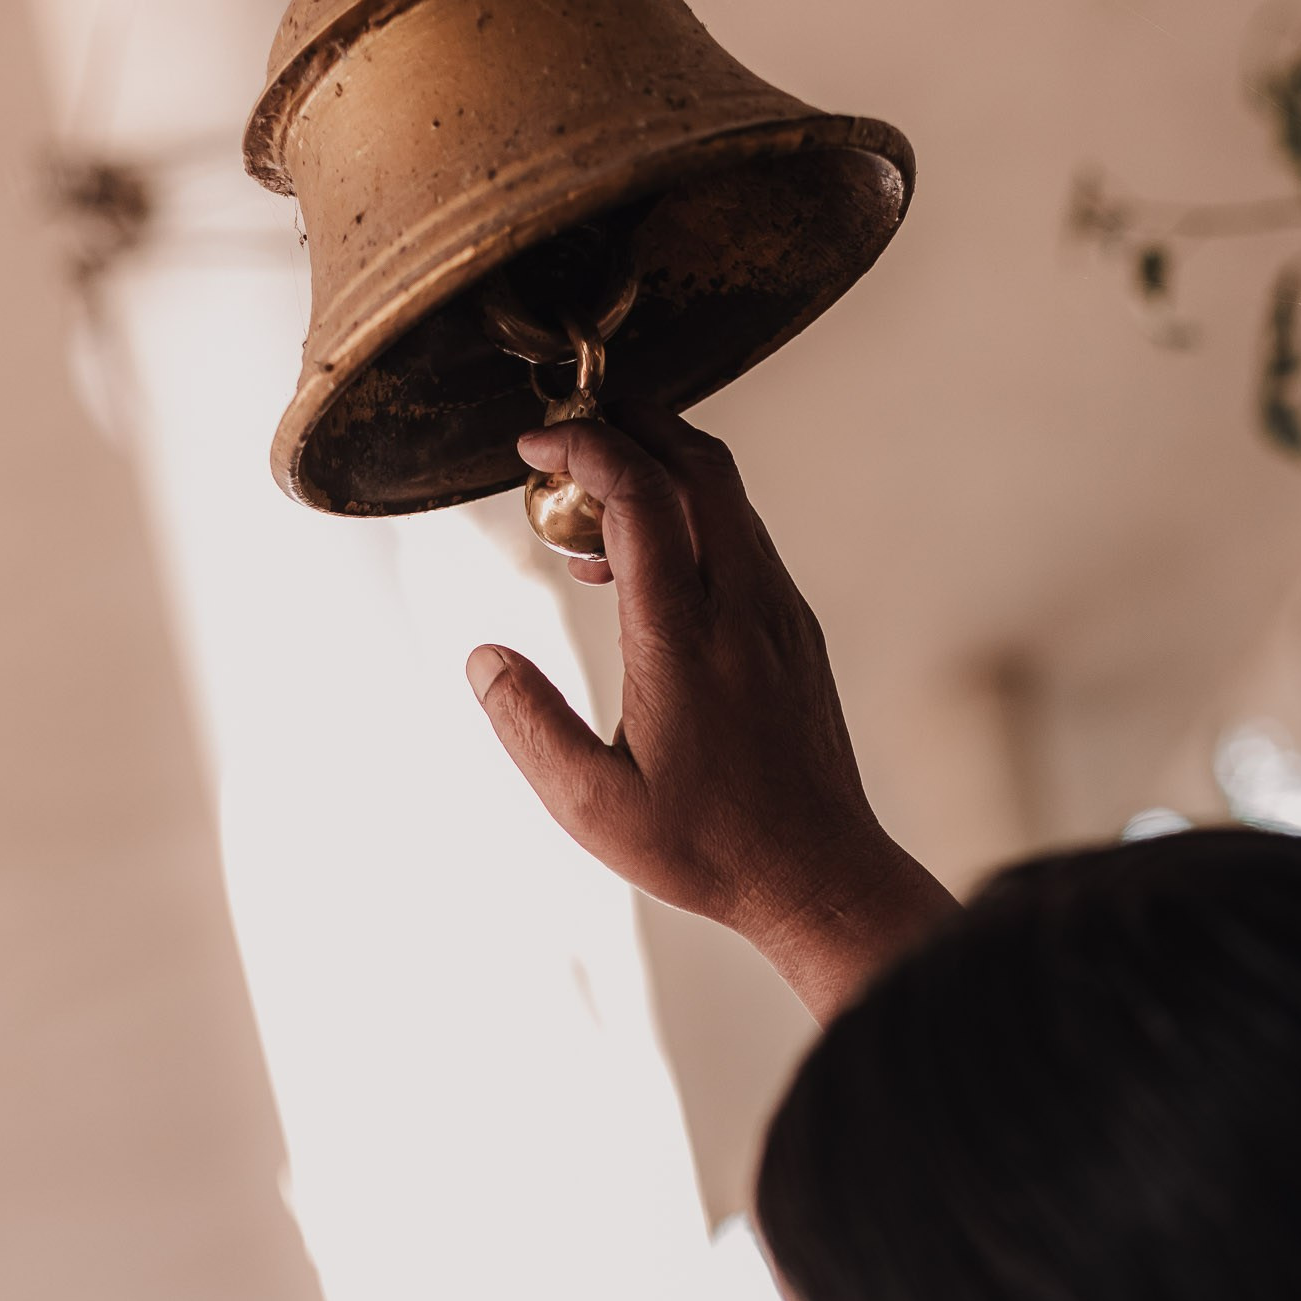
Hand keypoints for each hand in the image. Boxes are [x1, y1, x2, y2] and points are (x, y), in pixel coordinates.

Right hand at [466, 407, 954, 1023]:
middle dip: (628, 425)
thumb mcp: (592, 805)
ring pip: (726, 496)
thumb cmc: (708, 848)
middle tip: (563, 439)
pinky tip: (636, 575)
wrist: (817, 875)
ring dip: (656, 474)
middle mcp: (744, 608)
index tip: (532, 446)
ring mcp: (778, 614)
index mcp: (685, 638)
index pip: (642, 494)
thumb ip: (528, 725)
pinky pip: (741, 539)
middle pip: (698, 463)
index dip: (583, 448)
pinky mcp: (794, 631)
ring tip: (585, 517)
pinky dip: (686, 520)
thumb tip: (483, 659)